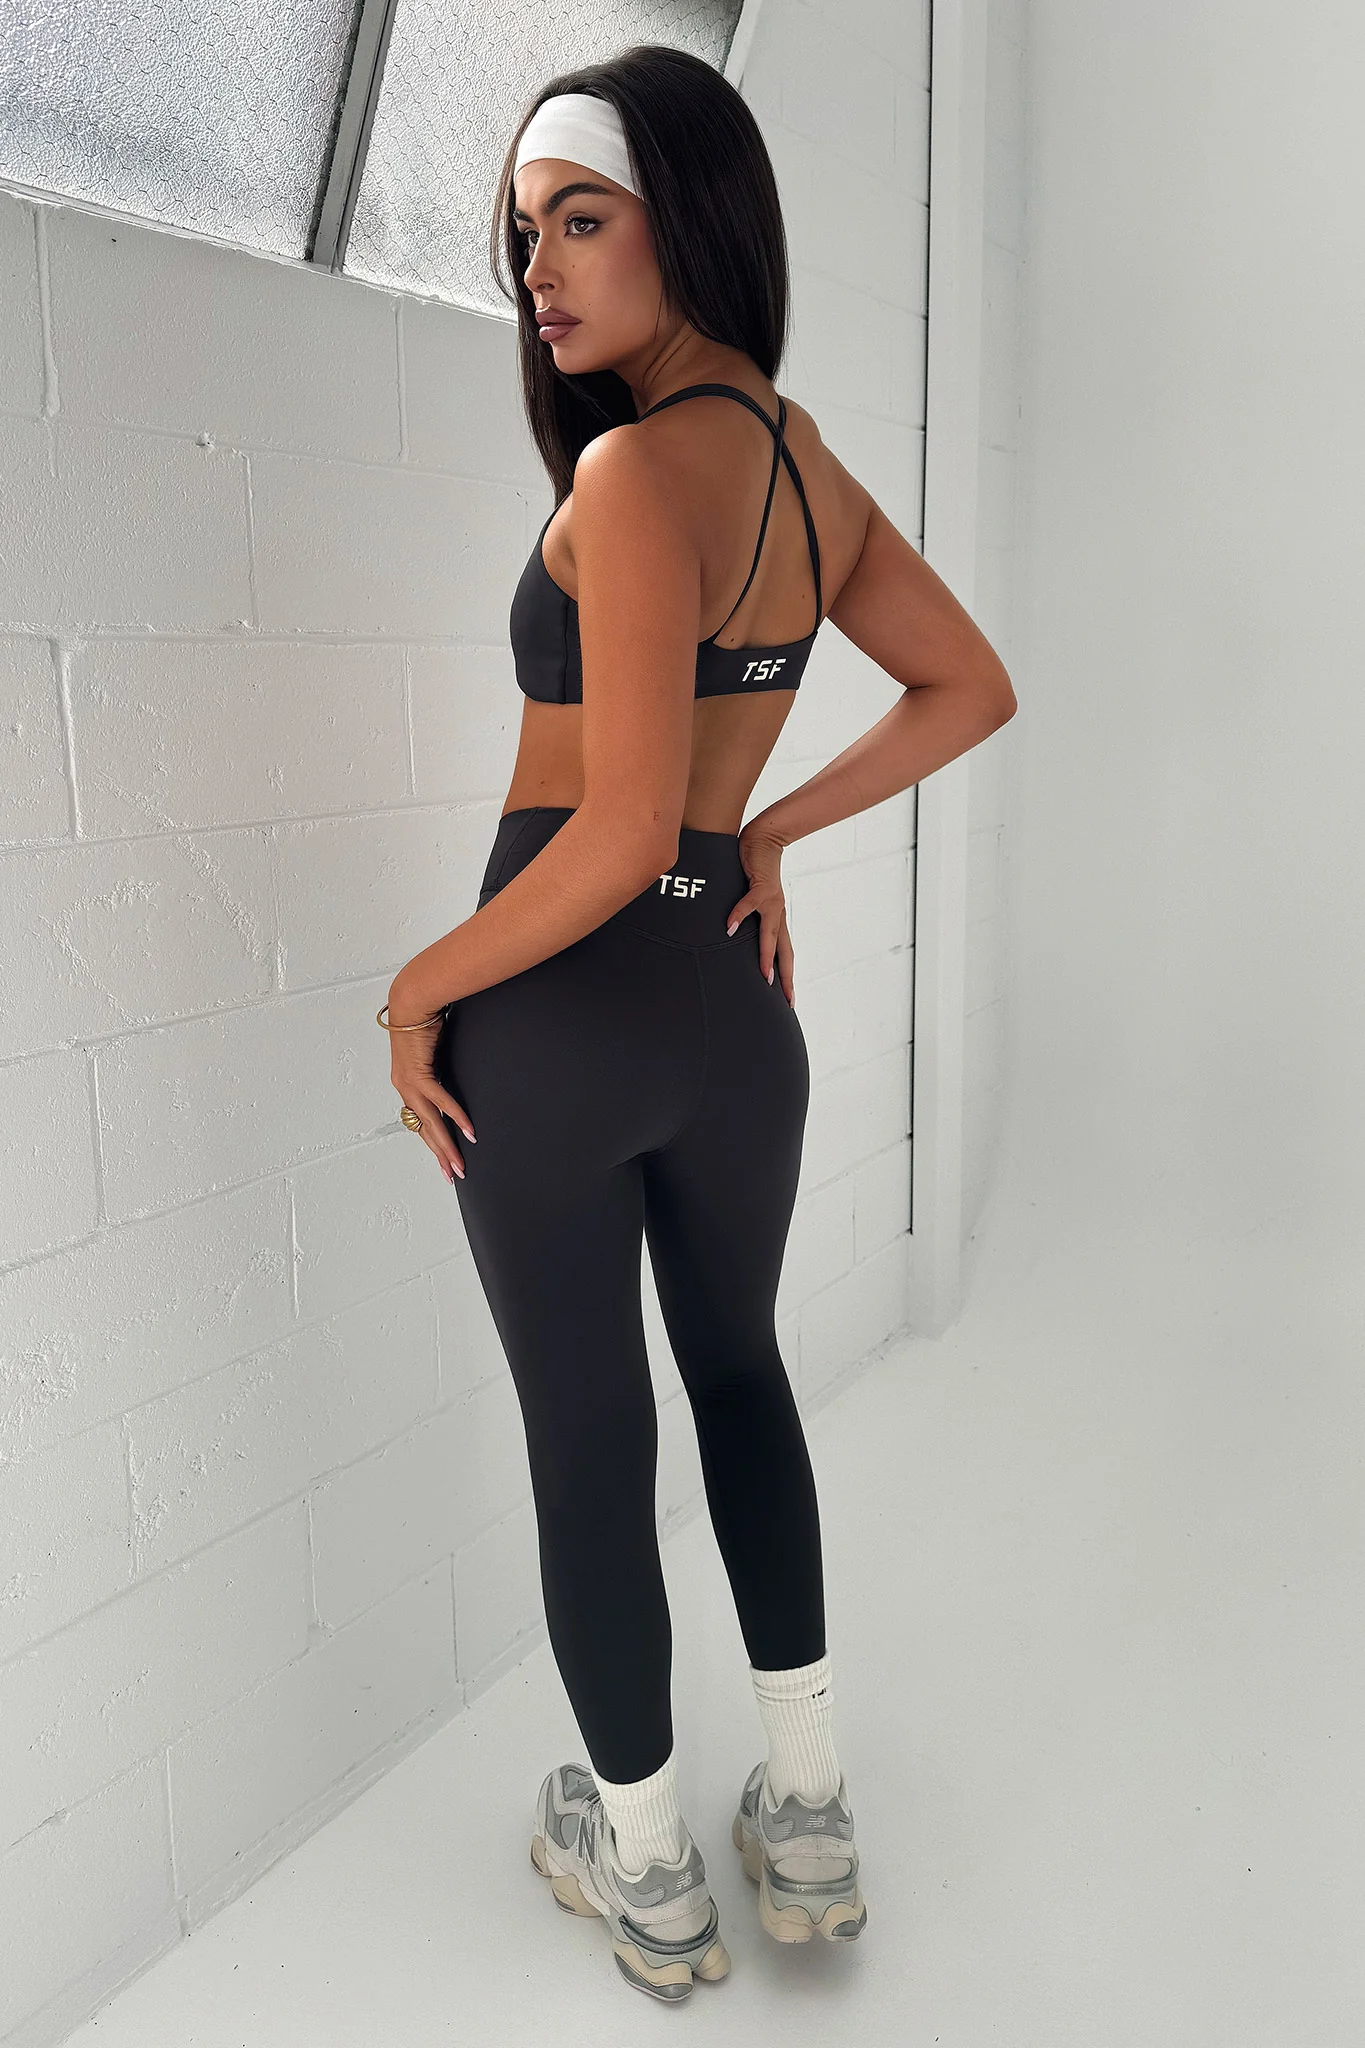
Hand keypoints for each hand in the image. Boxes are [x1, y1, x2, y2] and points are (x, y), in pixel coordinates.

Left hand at [386, 986, 476, 1182]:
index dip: (434, 1144)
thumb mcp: (432, 1054)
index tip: (445, 1161)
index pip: (422, 1124)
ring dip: (447, 1146)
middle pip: (425, 1131)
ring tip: (459, 1165)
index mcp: (407, 1087)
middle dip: (441, 1155)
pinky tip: (468, 1131)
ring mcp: (410, 1084)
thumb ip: (438, 1069)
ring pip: (431, 1123)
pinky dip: (455, 1116)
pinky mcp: (418, 1074)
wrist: (411, 1004)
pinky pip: (440, 1101)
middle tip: (453, 1175)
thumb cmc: (422, 1024)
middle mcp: (405, 1090)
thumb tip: (451, 1076)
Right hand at [728, 822, 795, 1004]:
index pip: (785, 954)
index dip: (787, 977)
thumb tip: (727, 933)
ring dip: (768, 955)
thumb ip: (743, 916)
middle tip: (785, 999)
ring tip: (764, 974)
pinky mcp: (760, 886)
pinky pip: (748, 904)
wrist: (764, 839)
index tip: (789, 999)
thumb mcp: (750, 898)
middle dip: (785, 976)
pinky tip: (728, 928)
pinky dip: (738, 916)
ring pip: (771, 933)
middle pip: (785, 951)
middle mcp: (777, 913)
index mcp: (776, 919)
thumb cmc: (755, 869)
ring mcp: (771, 901)